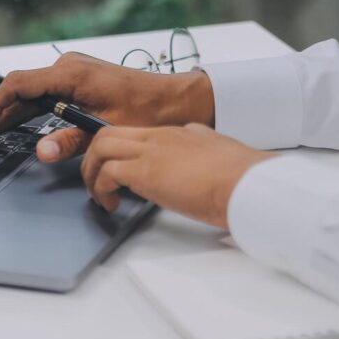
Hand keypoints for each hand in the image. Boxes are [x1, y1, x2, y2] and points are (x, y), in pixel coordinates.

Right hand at [0, 52, 214, 160]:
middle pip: (20, 91)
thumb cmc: (148, 112)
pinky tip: (16, 126)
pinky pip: (46, 95)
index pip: (18, 86)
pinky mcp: (81, 81)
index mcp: (71, 73)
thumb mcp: (107, 131)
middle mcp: (68, 68)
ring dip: (10, 115)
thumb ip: (71, 140)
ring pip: (31, 94)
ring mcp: (74, 73)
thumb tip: (41, 152)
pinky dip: (29, 111)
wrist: (178, 101)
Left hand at [79, 123, 275, 227]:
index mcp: (176, 133)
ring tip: (100, 197)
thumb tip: (199, 149)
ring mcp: (151, 151)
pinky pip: (107, 173)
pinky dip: (101, 190)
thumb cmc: (240, 176)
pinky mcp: (146, 172)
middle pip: (107, 133)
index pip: (133, 132)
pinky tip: (112, 206)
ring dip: (92, 173)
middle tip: (96, 183)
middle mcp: (159, 137)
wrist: (247, 184)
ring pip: (100, 147)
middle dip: (93, 158)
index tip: (115, 171)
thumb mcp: (217, 150)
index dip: (117, 151)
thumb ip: (202, 145)